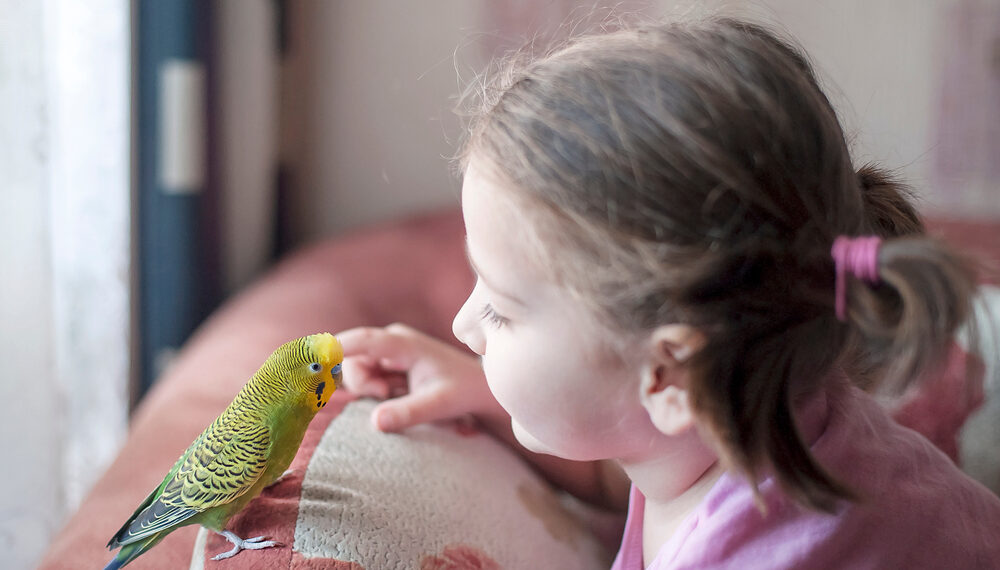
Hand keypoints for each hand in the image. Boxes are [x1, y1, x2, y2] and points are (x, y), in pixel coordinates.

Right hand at [337, 323, 502, 431]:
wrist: (479, 388)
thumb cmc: (462, 391)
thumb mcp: (439, 404)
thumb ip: (408, 412)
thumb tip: (376, 422)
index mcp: (403, 343)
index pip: (361, 340)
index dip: (334, 348)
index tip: (312, 359)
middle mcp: (391, 342)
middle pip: (353, 360)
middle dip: (361, 383)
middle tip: (385, 396)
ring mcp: (388, 352)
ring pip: (357, 371)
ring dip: (369, 389)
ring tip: (397, 395)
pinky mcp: (387, 365)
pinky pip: (366, 378)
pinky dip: (375, 390)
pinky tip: (397, 393)